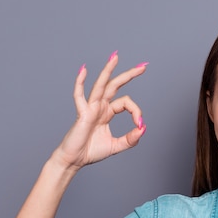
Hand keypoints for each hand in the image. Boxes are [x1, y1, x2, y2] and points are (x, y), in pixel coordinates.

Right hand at [52, 52, 147, 169]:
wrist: (74, 160)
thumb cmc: (91, 152)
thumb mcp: (116, 146)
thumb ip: (131, 139)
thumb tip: (143, 128)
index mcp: (107, 112)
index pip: (126, 102)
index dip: (136, 111)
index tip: (140, 124)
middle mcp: (99, 106)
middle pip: (115, 85)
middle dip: (129, 75)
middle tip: (143, 66)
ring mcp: (90, 108)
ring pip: (101, 85)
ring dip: (108, 70)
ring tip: (115, 56)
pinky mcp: (82, 113)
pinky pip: (79, 96)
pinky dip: (80, 83)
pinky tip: (83, 70)